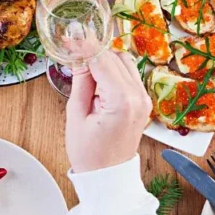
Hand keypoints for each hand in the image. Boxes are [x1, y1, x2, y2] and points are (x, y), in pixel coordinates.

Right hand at [65, 51, 151, 172]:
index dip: (84, 46)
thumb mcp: (76, 115)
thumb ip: (81, 81)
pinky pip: (129, 75)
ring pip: (125, 62)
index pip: (102, 60)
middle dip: (94, 50)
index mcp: (122, 101)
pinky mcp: (143, 102)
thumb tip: (78, 56)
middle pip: (116, 57)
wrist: (108, 177)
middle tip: (72, 47)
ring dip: (104, 58)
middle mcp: (139, 97)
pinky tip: (96, 74)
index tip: (70, 37)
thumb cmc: (90, 154)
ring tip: (82, 61)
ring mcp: (144, 99)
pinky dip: (113, 69)